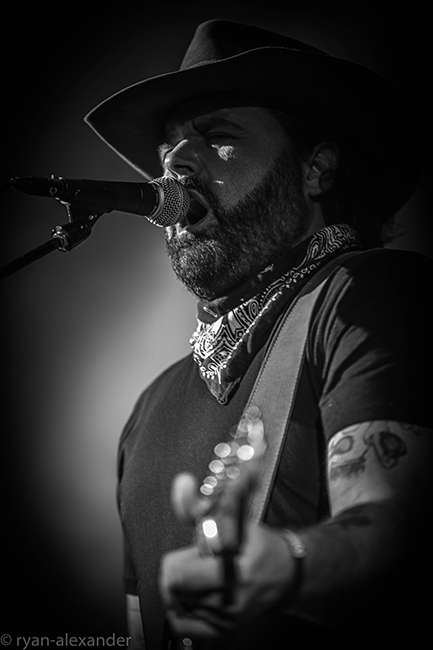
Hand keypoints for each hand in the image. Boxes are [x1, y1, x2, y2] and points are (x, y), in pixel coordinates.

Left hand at [158, 474, 296, 638]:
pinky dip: (180, 608)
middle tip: (190, 561)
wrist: (286, 575)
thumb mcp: (236, 518)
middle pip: (173, 589)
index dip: (176, 559)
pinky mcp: (222, 630)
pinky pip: (181, 624)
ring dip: (179, 587)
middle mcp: (230, 599)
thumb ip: (202, 505)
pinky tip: (193, 594)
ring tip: (197, 575)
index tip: (189, 550)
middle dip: (176, 571)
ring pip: (175, 603)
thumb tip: (181, 484)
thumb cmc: (261, 545)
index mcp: (234, 570)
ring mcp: (226, 619)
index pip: (180, 575)